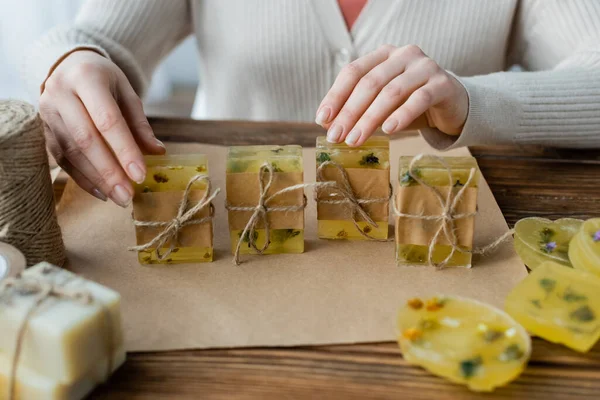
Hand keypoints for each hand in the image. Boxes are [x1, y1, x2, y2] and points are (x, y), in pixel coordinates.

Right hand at [39, 50, 165, 206]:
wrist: (69, 67)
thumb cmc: (104, 81)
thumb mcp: (127, 93)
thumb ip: (140, 124)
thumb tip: (157, 152)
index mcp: (86, 78)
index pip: (107, 120)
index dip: (124, 150)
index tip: (140, 175)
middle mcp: (60, 93)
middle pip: (85, 139)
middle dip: (109, 172)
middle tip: (128, 195)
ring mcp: (47, 112)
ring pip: (71, 153)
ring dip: (97, 179)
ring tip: (118, 198)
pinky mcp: (44, 130)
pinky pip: (62, 159)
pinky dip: (82, 178)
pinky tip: (101, 192)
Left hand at [315, 44, 468, 146]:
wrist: (453, 104)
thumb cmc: (410, 104)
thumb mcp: (381, 106)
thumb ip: (357, 109)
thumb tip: (327, 124)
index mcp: (383, 55)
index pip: (353, 72)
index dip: (335, 96)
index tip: (322, 120)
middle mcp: (403, 55)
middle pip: (370, 83)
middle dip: (349, 112)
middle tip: (336, 136)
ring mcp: (424, 66)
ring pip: (391, 92)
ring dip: (370, 118)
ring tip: (355, 140)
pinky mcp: (443, 83)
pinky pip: (419, 99)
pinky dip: (401, 115)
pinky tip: (389, 131)